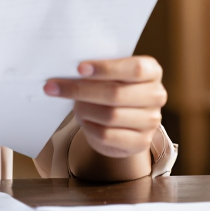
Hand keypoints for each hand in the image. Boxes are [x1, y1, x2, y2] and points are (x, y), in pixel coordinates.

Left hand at [44, 56, 166, 158]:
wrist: (122, 121)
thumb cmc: (111, 87)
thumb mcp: (109, 74)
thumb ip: (98, 69)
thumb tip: (71, 70)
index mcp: (152, 71)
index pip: (134, 68)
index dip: (106, 68)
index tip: (79, 68)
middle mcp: (156, 95)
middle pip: (116, 93)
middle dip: (81, 90)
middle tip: (53, 87)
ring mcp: (151, 121)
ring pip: (110, 115)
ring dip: (84, 110)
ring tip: (73, 106)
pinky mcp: (140, 142)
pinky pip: (107, 135)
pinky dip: (89, 127)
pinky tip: (84, 121)